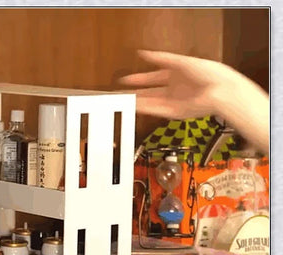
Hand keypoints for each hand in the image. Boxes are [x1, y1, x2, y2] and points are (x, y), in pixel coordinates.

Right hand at [119, 50, 268, 152]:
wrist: (221, 91)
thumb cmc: (208, 74)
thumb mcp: (181, 61)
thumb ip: (161, 58)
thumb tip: (143, 53)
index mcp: (176, 75)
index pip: (153, 78)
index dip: (139, 78)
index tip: (126, 80)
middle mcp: (174, 90)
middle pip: (149, 92)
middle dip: (135, 93)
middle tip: (120, 94)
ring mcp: (174, 102)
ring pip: (151, 102)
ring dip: (137, 102)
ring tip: (123, 102)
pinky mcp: (176, 113)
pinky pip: (157, 110)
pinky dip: (145, 108)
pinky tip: (134, 106)